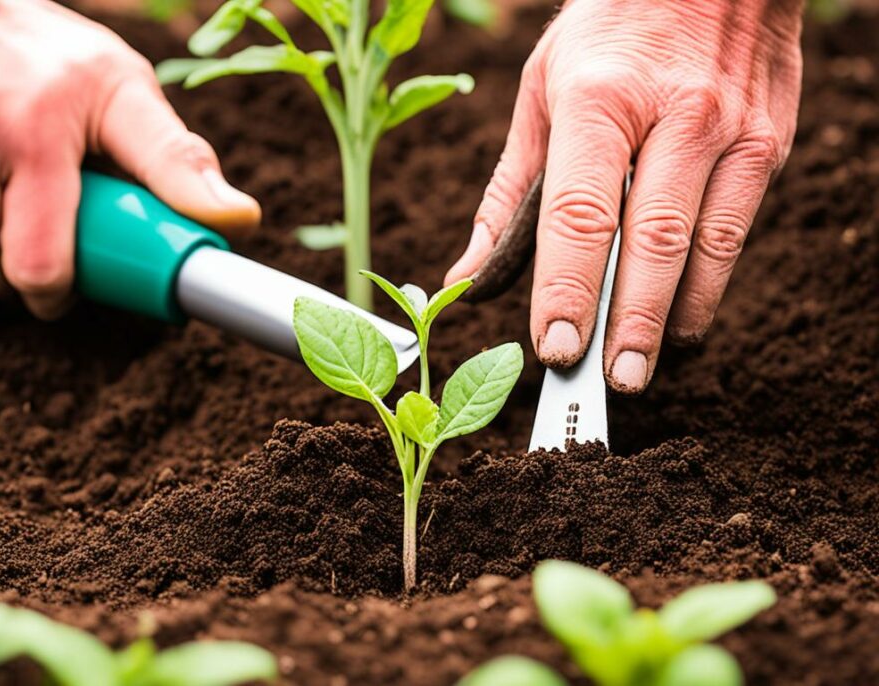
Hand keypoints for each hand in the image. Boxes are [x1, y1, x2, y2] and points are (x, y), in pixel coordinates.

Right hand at [0, 0, 259, 318]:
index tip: (76, 292)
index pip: (55, 253)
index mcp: (54, 124)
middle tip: (43, 255)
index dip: (63, 293)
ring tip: (1, 223)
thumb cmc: (39, 52)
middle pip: (11, 274)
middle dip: (30, 285)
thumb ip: (174, 157)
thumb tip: (240, 221)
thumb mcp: (118, 86)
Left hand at [446, 0, 801, 392]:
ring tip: (641, 367)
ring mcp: (733, 129)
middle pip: (651, 242)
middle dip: (628, 323)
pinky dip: (709, 283)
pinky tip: (681, 318)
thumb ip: (509, 192)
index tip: (554, 347)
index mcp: (600, 100)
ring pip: (707, 245)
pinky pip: (738, 230)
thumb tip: (469, 276)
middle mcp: (675, 115)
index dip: (567, 289)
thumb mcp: (540, 92)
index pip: (581, 214)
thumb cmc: (608, 31)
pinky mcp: (770, 143)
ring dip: (673, 317)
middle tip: (608, 381)